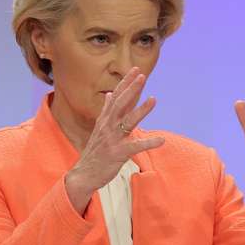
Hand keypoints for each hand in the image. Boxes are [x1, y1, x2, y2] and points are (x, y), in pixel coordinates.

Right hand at [65, 67, 163, 213]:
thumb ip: (106, 112)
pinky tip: (161, 140)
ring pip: (128, 121)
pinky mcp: (117, 153)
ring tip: (154, 99)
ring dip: (141, 110)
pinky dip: (148, 143)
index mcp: (105, 120)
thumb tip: (109, 95)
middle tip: (142, 75)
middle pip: (120, 104)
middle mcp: (107, 126)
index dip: (126, 83)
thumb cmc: (95, 152)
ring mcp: (112, 139)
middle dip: (131, 89)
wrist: (83, 175)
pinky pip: (135, 147)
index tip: (135, 70)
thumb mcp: (99, 129)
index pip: (116, 97)